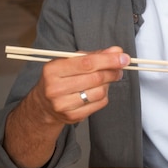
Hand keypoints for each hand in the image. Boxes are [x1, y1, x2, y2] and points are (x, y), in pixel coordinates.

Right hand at [4, 46, 130, 167]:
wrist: (43, 105)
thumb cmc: (60, 78)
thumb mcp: (70, 62)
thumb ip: (94, 55)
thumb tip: (117, 51)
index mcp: (53, 70)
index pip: (87, 63)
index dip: (108, 60)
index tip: (123, 58)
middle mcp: (55, 88)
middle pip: (95, 78)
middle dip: (112, 71)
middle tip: (120, 68)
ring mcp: (63, 104)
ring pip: (99, 92)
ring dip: (108, 84)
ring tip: (106, 79)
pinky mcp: (72, 116)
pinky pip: (99, 103)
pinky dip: (104, 95)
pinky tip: (99, 91)